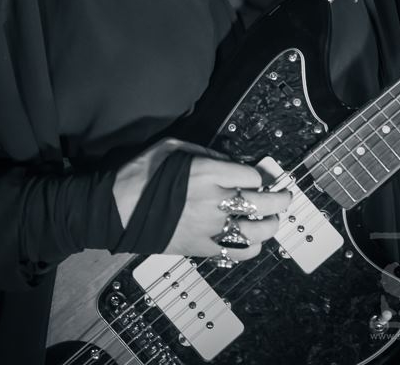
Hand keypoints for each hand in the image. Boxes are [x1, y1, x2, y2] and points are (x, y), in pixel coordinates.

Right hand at [112, 138, 291, 260]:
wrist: (114, 209)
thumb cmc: (139, 174)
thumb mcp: (172, 146)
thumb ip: (204, 152)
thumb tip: (228, 161)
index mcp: (207, 173)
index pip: (252, 175)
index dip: (259, 174)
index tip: (260, 175)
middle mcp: (213, 201)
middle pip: (262, 202)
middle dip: (279, 199)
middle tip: (285, 196)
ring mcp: (209, 228)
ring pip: (255, 231)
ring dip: (271, 225)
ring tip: (275, 220)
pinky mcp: (200, 249)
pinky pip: (235, 253)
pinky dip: (250, 249)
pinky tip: (254, 243)